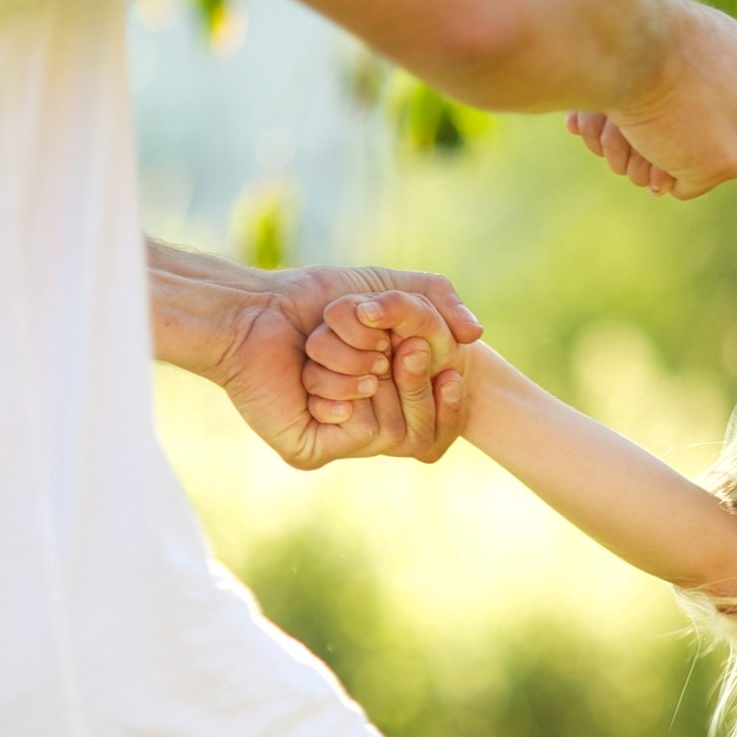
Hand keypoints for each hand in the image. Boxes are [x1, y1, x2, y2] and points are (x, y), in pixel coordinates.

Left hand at [208, 265, 482, 469]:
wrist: (260, 310)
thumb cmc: (321, 297)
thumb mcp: (392, 288)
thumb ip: (440, 301)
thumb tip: (476, 334)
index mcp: (397, 394)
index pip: (443, 418)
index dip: (447, 397)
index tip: (440, 364)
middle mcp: (375, 421)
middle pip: (420, 425)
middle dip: (404, 376)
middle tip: (379, 349)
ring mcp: (343, 439)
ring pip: (383, 428)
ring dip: (352, 373)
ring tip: (322, 353)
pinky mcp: (310, 449)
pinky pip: (346, 433)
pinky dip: (329, 395)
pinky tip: (302, 378)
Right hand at [565, 0, 736, 198]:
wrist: (636, 42)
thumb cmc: (658, 30)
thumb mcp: (711, 36)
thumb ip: (730, 64)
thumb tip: (727, 78)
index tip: (708, 119)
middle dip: (721, 146)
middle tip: (682, 133)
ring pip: (720, 167)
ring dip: (688, 158)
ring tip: (654, 130)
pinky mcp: (724, 165)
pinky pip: (688, 185)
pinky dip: (664, 172)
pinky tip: (646, 143)